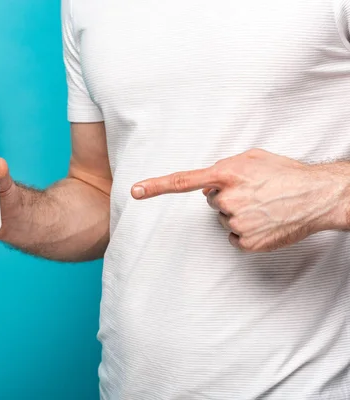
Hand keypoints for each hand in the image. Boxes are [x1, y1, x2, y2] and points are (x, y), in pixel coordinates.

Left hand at [131, 149, 348, 251]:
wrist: (318, 196)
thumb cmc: (285, 173)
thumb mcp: (252, 157)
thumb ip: (224, 166)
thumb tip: (208, 182)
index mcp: (225, 174)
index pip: (182, 181)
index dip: (156, 187)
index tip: (135, 191)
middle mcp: (226, 199)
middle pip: (211, 202)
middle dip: (227, 197)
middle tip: (254, 193)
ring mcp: (236, 223)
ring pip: (224, 220)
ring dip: (239, 214)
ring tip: (264, 206)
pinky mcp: (246, 242)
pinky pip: (234, 237)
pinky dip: (246, 232)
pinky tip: (264, 222)